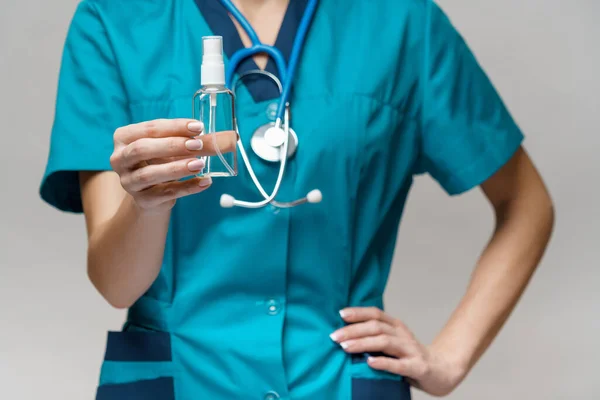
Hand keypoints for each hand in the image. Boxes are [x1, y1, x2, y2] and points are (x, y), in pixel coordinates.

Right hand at [110, 118, 236, 211]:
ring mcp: (128, 182)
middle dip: (172, 145)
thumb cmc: (161, 161)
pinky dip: (187, 188)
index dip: (175, 126)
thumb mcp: (174, 147)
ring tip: (200, 164)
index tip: (198, 127)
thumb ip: (198, 140)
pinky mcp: (142, 200)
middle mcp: (120, 159)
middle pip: (143, 149)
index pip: (150, 128)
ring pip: (150, 174)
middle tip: (198, 145)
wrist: (151, 193)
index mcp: (124, 138)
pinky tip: (204, 182)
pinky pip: (165, 194)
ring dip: (177, 168)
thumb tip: (232, 137)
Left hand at [330, 307, 465, 396]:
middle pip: (376, 327)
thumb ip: (376, 338)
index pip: (376, 314)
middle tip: (335, 336)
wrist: (442, 371)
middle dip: (353, 330)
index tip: (341, 314)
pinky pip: (398, 365)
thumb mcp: (393, 343)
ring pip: (385, 342)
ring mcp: (411, 350)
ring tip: (346, 347)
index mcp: (396, 326)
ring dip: (363, 343)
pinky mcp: (418, 367)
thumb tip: (345, 335)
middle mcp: (403, 335)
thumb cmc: (410, 357)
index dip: (358, 312)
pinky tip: (369, 362)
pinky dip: (383, 363)